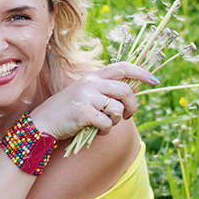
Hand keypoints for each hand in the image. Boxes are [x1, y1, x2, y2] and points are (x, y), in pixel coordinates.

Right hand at [28, 62, 157, 138]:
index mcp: (93, 76)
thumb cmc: (68, 111)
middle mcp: (90, 83)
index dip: (141, 73)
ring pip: (117, 109)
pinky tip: (96, 131)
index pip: (122, 68)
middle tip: (129, 116)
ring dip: (115, 121)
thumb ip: (106, 91)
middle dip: (133, 106)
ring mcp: (86, 97)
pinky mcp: (83, 112)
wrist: (43, 123)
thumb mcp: (86, 95)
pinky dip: (105, 131)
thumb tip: (132, 94)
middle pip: (125, 91)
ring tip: (104, 124)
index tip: (154, 81)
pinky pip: (107, 123)